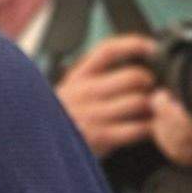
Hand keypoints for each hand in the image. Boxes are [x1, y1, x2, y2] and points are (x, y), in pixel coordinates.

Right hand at [57, 34, 157, 156]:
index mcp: (78, 77)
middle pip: (133, 76)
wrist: (38, 147)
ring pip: (139, 101)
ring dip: (153, 106)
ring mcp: (92, 115)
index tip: (151, 47)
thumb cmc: (64, 120)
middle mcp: (84, 92)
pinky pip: (138, 128)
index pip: (108, 51)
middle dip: (150, 81)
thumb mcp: (70, 92)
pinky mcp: (100, 137)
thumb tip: (131, 64)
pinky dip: (150, 127)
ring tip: (152, 109)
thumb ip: (95, 78)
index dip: (134, 45)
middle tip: (152, 88)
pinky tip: (148, 128)